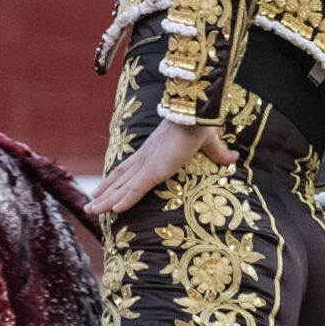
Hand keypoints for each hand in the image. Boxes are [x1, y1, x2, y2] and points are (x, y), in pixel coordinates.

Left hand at [84, 121, 237, 216]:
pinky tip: (113, 210)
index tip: (102, 190)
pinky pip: (136, 189)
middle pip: (119, 181)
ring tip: (90, 211)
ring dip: (106, 201)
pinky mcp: (154, 170)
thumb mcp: (209, 144)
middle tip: (89, 206)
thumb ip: (218, 154)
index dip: (114, 181)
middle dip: (104, 195)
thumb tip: (234, 158)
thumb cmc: (200, 124)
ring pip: (122, 188)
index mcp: (152, 153)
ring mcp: (148, 165)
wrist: (196, 114)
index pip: (128, 170)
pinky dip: (125, 199)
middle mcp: (145, 159)